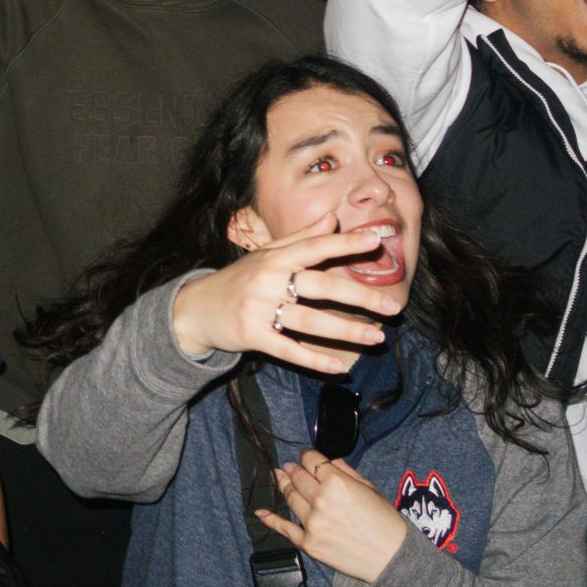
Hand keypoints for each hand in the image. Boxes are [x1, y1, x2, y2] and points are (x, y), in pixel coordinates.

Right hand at [169, 213, 400, 372]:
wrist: (194, 309)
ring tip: (376, 337)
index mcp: (275, 257)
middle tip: (392, 306)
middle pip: (320, 286)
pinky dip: (314, 359)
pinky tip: (339, 368)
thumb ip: (302, 238)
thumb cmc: (238, 280)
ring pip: (310, 320)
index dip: (346, 243)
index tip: (377, 240)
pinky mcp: (252, 335)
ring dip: (347, 330)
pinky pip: (288, 349)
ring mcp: (259, 308)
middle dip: (360, 296)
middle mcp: (268, 279)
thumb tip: (333, 218)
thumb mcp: (266, 255)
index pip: (316, 247)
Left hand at [260, 450, 410, 584]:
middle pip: (297, 477)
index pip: (310, 459)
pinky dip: (270, 519)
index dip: (307, 457)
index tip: (307, 458)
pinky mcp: (308, 543)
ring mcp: (312, 522)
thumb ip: (344, 470)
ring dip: (284, 485)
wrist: (392, 559)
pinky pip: (284, 528)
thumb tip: (325, 460)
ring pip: (289, 497)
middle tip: (290, 468)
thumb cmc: (385, 522)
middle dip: (294, 470)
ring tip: (280, 478)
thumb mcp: (369, 487)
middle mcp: (320, 500)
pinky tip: (260, 512)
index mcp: (336, 482)